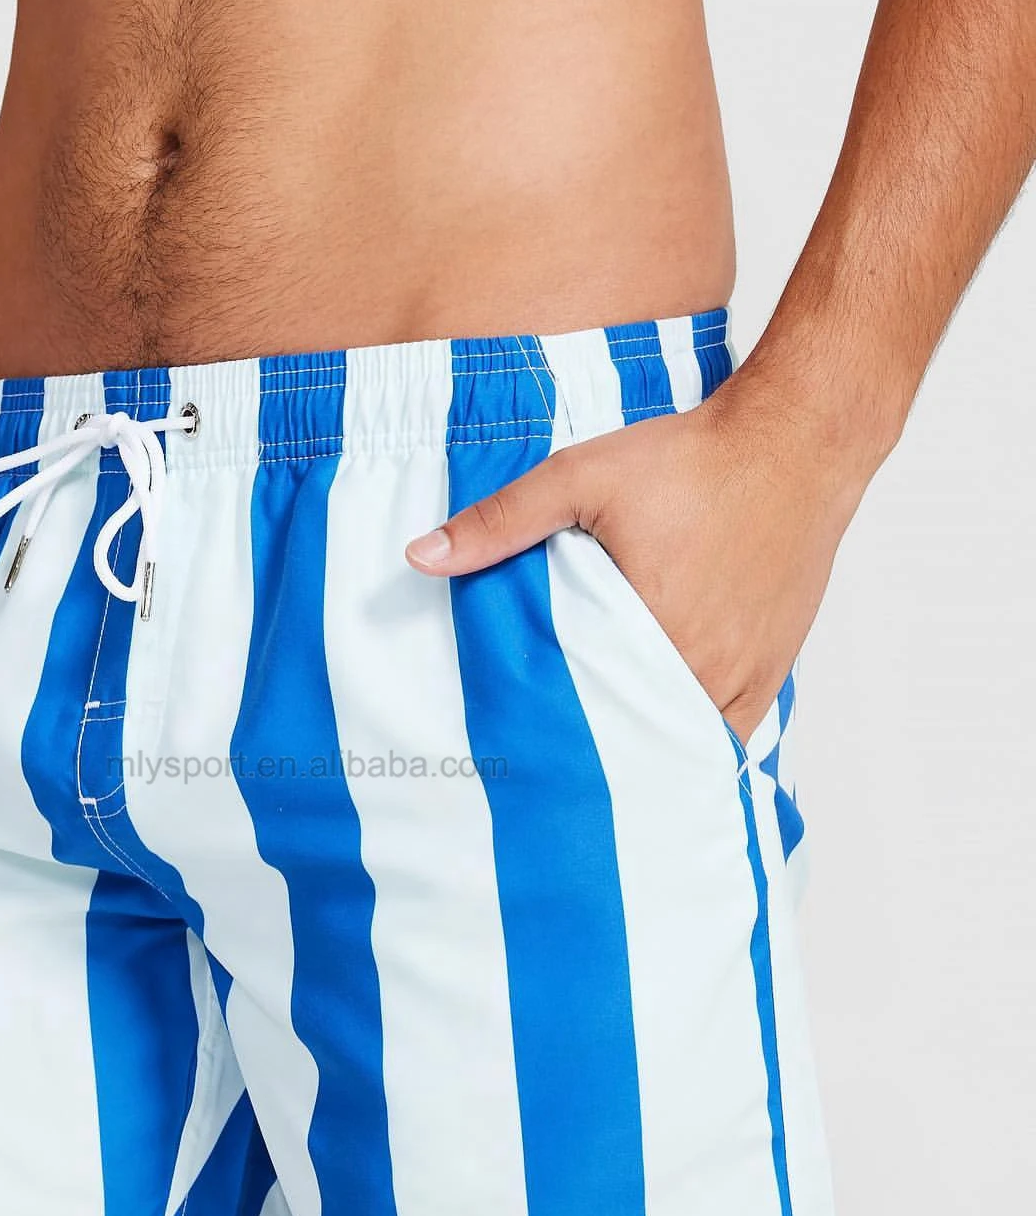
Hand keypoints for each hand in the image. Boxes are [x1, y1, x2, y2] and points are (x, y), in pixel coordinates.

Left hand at [405, 367, 876, 746]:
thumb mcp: (581, 478)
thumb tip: (421, 557)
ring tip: (590, 764)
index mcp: (651, 632)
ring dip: (638, 750)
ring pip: (678, 744)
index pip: (584, 716)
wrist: (795, 444)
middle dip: (589, 754)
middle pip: (632, 739)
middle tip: (540, 770)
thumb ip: (501, 522)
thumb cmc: (691, 461)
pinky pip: (723, 737)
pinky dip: (686, 741)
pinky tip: (649, 743)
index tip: (511, 753)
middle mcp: (703, 669)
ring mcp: (743, 680)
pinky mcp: (769, 677)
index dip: (546, 739)